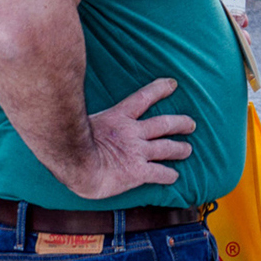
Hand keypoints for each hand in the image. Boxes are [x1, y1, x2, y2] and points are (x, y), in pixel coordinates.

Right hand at [73, 75, 197, 198]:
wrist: (76, 163)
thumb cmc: (69, 143)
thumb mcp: (79, 121)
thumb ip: (85, 118)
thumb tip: (69, 112)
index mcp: (118, 118)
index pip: (143, 98)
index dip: (159, 90)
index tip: (173, 84)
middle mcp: (133, 133)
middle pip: (163, 124)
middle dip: (180, 123)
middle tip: (191, 123)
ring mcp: (138, 152)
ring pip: (166, 148)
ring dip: (179, 149)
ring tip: (188, 149)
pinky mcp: (139, 171)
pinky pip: (159, 173)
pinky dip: (168, 175)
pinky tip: (174, 177)